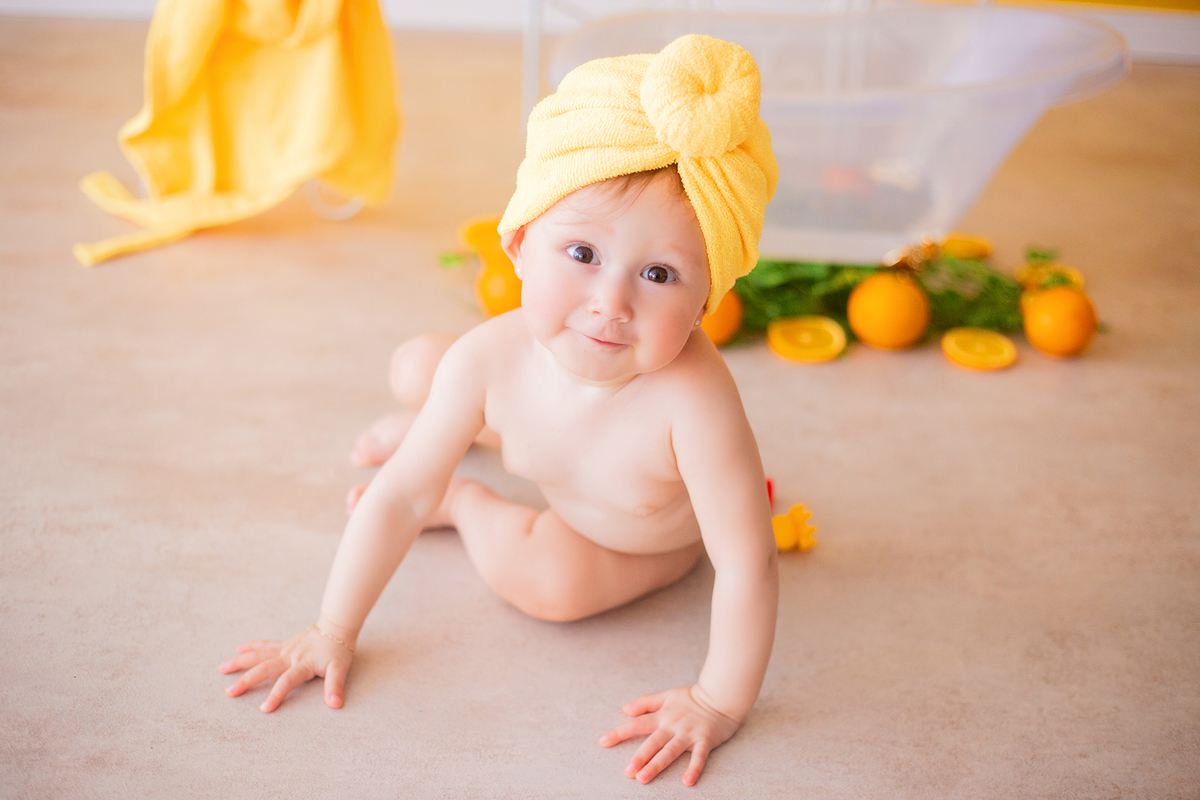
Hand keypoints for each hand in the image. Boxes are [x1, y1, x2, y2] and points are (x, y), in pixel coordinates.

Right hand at [218, 623, 353, 711]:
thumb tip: (335, 704)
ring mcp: (285, 649)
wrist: (337, 627)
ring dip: (240, 662)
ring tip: (222, 668)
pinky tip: (238, 649)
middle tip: (230, 692)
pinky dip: (251, 646)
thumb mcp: (340, 668)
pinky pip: (265, 645)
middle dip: (247, 681)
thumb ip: (335, 686)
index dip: (276, 695)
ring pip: (259, 655)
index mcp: (303, 665)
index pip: (287, 682)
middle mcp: (290, 656)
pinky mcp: (284, 644)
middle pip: (265, 668)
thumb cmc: (338, 650)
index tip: (264, 709)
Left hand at [599, 685, 740, 785]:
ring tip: (644, 778)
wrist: (720, 696)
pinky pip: (699, 757)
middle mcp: (673, 725)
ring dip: (657, 765)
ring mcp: (689, 733)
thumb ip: (645, 702)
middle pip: (653, 743)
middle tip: (627, 773)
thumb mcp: (666, 695)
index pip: (637, 724)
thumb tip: (625, 709)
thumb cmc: (692, 698)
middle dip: (639, 757)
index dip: (619, 733)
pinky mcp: (705, 740)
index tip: (603, 742)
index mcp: (662, 716)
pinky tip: (687, 782)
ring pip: (670, 751)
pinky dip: (694, 769)